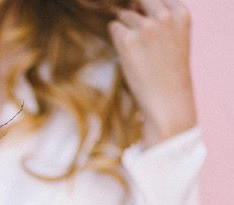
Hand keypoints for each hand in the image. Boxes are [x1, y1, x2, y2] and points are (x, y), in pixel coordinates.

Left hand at [108, 0, 196, 147]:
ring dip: (124, 30)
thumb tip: (132, 8)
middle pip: (140, 1)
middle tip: (136, 40)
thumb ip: (160, 22)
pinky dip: (115, 39)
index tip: (148, 30)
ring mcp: (146, 27)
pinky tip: (125, 55)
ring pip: (125, 15)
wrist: (167, 104)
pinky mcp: (128, 40)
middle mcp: (164, 16)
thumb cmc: (169, 77)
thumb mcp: (174, 41)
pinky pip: (114, 28)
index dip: (149, 11)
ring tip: (135, 53)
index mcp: (181, 14)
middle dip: (135, 14)